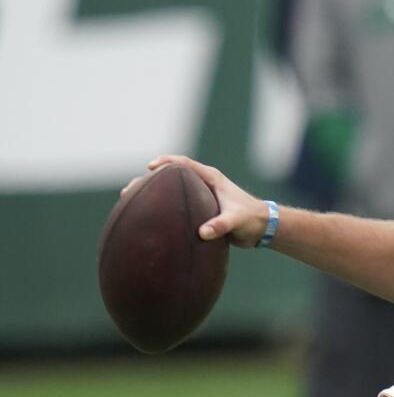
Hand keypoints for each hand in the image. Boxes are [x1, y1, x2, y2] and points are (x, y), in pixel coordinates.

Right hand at [127, 155, 268, 247]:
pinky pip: (176, 208)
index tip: (150, 167)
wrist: (262, 229)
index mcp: (211, 178)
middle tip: (129, 190)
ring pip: (171, 193)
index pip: (185, 164)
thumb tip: (202, 233)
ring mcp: (201, 197)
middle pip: (171, 177)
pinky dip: (162, 211)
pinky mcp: (200, 211)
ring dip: (151, 197)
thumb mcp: (237, 221)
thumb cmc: (252, 219)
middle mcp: (203, 185)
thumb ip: (221, 226)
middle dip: (149, 181)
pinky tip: (147, 222)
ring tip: (129, 204)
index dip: (166, 162)